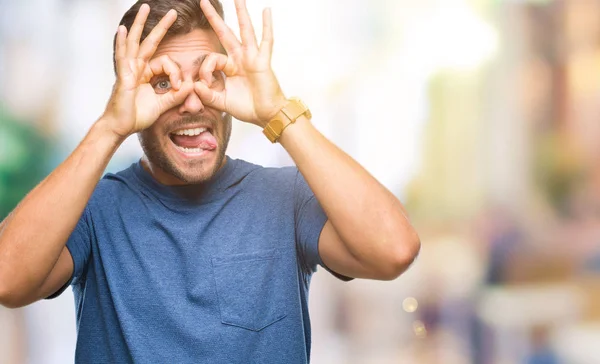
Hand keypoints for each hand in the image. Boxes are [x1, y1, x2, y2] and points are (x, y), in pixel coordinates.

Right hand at [102, 4, 193, 137]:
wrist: (120, 127)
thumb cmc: (136, 116)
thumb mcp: (162, 105)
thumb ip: (176, 96)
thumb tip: (191, 86)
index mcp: (146, 73)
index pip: (165, 62)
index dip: (176, 72)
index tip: (179, 86)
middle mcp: (136, 68)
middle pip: (149, 41)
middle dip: (160, 26)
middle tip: (172, 12)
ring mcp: (128, 70)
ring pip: (135, 42)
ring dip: (140, 24)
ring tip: (144, 7)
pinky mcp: (123, 77)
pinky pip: (122, 57)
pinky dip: (122, 43)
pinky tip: (123, 29)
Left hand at [196, 0, 286, 127]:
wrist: (266, 115)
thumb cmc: (248, 108)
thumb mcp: (221, 102)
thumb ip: (207, 95)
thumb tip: (194, 85)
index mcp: (230, 68)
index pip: (211, 58)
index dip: (205, 69)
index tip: (205, 84)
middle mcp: (240, 59)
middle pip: (225, 33)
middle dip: (214, 18)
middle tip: (203, 2)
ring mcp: (252, 58)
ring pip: (245, 31)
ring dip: (241, 13)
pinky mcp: (263, 62)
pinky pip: (266, 41)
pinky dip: (267, 26)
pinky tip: (267, 11)